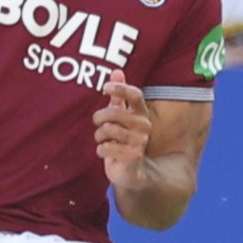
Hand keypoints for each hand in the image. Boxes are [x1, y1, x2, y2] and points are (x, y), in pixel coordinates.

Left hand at [95, 74, 154, 189]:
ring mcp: (140, 141)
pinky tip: (106, 151)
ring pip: (108, 130)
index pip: (135, 95)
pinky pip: (107, 147)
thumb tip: (117, 71)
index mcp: (141, 113)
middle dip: (99, 118)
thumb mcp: (121, 117)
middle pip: (114, 112)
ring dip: (99, 136)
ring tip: (103, 140)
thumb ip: (119, 96)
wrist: (132, 171)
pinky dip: (101, 149)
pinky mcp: (132, 156)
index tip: (104, 88)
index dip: (120, 89)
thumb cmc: (123, 140)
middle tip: (98, 124)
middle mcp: (144, 126)